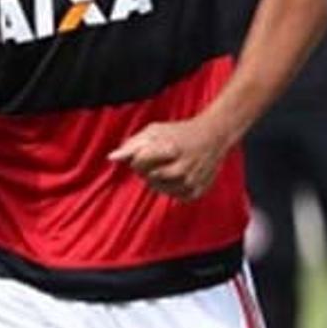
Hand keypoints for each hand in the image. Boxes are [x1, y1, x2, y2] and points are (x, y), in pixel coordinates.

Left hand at [108, 118, 227, 200]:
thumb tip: (111, 158)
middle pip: (148, 178)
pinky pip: (173, 196)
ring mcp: (191, 182)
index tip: (148, 151)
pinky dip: (171, 188)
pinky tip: (178, 176)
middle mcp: (182, 168)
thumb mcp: (155, 131)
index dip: (139, 157)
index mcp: (170, 149)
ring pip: (159, 189)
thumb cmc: (179, 133)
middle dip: (148, 169)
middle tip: (160, 159)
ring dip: (158, 179)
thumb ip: (132, 145)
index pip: (138, 163)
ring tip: (168, 166)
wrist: (214, 137)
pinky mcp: (197, 192)